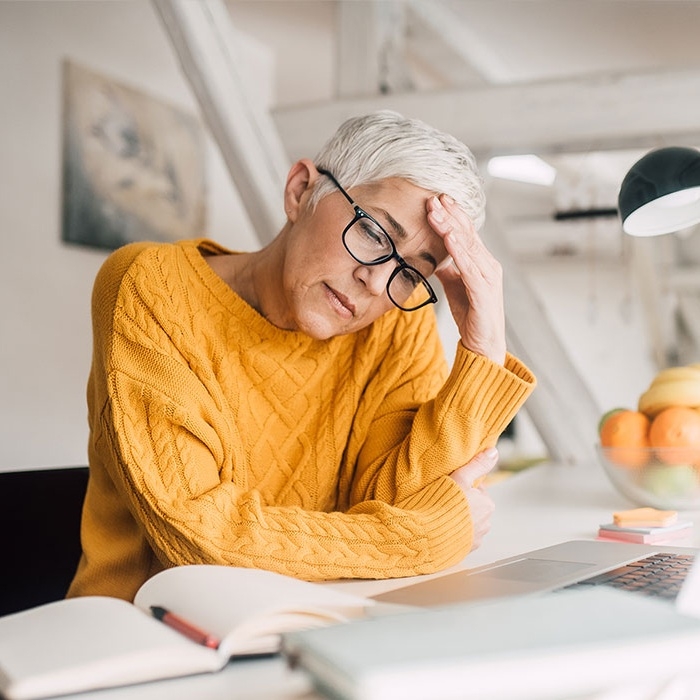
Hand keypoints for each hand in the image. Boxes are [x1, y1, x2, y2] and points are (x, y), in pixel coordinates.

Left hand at [427, 195, 505, 364]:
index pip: (467, 233)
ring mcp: (488, 277)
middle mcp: (489, 265)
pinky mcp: (484, 292)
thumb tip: (432, 256)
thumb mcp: (454, 286)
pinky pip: (470, 267)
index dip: (453, 215)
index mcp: (481, 262)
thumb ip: (447, 269)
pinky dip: (459, 251)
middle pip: (467, 234)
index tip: (438, 199)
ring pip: (468, 246)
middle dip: (450, 215)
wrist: (483, 345)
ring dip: (450, 227)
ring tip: (436, 212)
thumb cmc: (471, 315)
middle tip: (434, 198)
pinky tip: (449, 238)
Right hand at [449, 448, 497, 550]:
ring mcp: (476, 539)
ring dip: (458, 519)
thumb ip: (478, 465)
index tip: (450, 485)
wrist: (426, 535)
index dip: (463, 485)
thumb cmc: (442, 504)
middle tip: (443, 500)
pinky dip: (454, 532)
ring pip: (468, 523)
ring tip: (440, 514)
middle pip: (474, 507)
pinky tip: (442, 527)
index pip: (478, 490)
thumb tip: (494, 452)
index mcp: (487, 504)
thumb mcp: (460, 478)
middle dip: (462, 503)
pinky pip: (461, 537)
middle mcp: (486, 523)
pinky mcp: (465, 551)